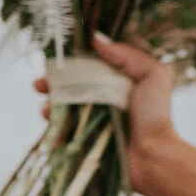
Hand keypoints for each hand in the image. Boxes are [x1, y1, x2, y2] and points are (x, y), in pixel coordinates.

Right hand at [34, 35, 179, 194]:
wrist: (152, 156)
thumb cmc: (155, 116)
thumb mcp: (153, 75)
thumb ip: (127, 55)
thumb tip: (96, 39)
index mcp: (117, 82)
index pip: (88, 67)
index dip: (69, 63)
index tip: (54, 59)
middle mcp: (102, 100)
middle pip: (69, 86)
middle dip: (51, 83)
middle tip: (39, 84)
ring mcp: (91, 121)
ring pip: (61, 108)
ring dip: (49, 104)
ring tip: (47, 107)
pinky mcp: (84, 141)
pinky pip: (61, 131)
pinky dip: (52, 125)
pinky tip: (49, 122)